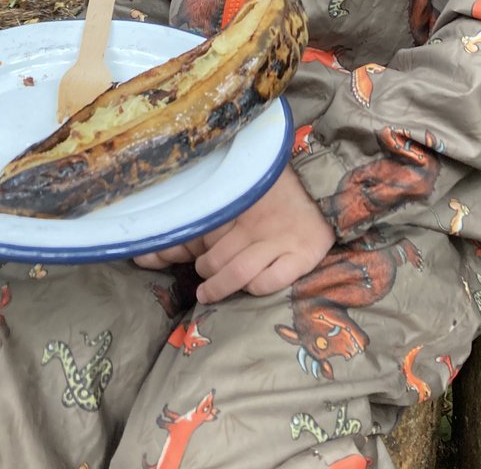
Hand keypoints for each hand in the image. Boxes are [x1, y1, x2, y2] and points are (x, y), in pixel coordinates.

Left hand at [134, 165, 333, 302]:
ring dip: (219, 287)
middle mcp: (257, 223)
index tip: (155, 255)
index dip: (175, 247)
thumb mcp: (243, 192)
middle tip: (201, 274)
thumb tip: (154, 235)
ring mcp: (280, 240)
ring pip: (239, 273)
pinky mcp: (302, 256)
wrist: (327, 188)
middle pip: (216, 257)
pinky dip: (255, 287)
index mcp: (241, 203)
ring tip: (208, 292)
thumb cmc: (278, 192)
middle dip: (203, 271)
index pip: (201, 229)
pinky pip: (271, 280)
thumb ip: (208, 208)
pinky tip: (250, 287)